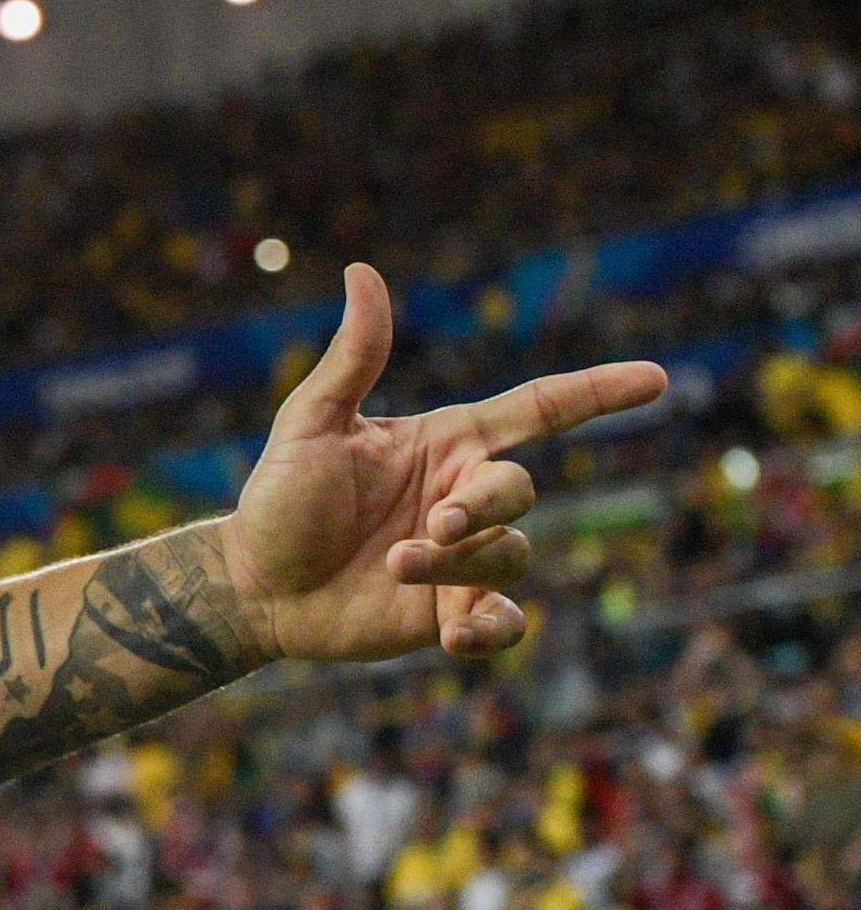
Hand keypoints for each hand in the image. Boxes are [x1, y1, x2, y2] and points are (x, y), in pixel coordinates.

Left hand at [225, 263, 667, 662]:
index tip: (655, 378)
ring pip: (510, 556)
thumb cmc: (281, 496)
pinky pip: (505, 625)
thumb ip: (352, 357)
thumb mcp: (311, 422)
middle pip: (520, 490)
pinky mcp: (450, 615)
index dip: (599, 391)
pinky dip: (492, 634)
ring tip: (395, 565)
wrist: (254, 583)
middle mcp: (465, 498)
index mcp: (448, 444)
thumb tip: (362, 272)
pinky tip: (454, 638)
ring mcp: (463, 559)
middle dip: (485, 506)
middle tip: (431, 526)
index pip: (541, 409)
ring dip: (459, 564)